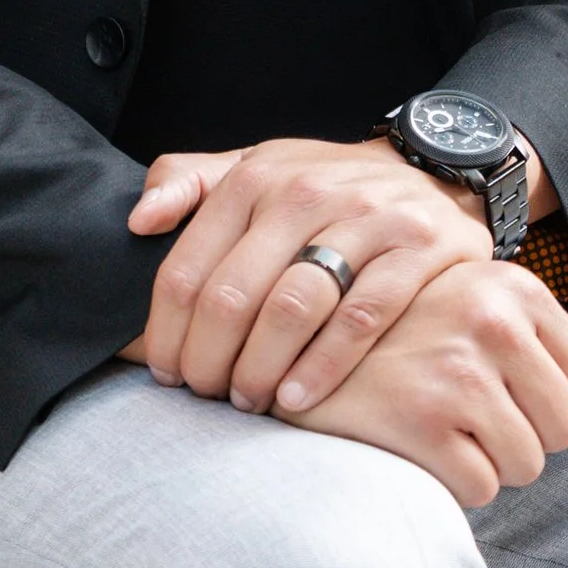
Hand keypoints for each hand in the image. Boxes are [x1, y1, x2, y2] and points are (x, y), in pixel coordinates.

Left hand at [123, 134, 492, 414]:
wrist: (428, 174)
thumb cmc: (324, 186)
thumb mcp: (256, 167)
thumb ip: (189, 182)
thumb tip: (138, 221)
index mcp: (257, 177)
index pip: (189, 268)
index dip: (166, 331)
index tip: (165, 371)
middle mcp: (307, 193)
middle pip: (234, 295)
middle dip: (208, 360)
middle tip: (205, 394)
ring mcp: (365, 220)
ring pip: (293, 308)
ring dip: (260, 368)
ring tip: (249, 401)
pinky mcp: (416, 248)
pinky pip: (362, 317)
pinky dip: (323, 365)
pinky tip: (297, 397)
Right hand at [291, 257, 567, 507]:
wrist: (298, 347)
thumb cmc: (396, 335)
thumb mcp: (469, 317)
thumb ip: (536, 357)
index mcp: (512, 287)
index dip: (552, 403)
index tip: (508, 399)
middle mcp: (492, 321)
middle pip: (561, 426)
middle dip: (525, 439)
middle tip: (472, 424)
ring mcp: (458, 372)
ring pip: (528, 463)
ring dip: (492, 465)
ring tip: (446, 434)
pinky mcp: (424, 423)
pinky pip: (482, 488)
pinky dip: (458, 485)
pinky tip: (422, 452)